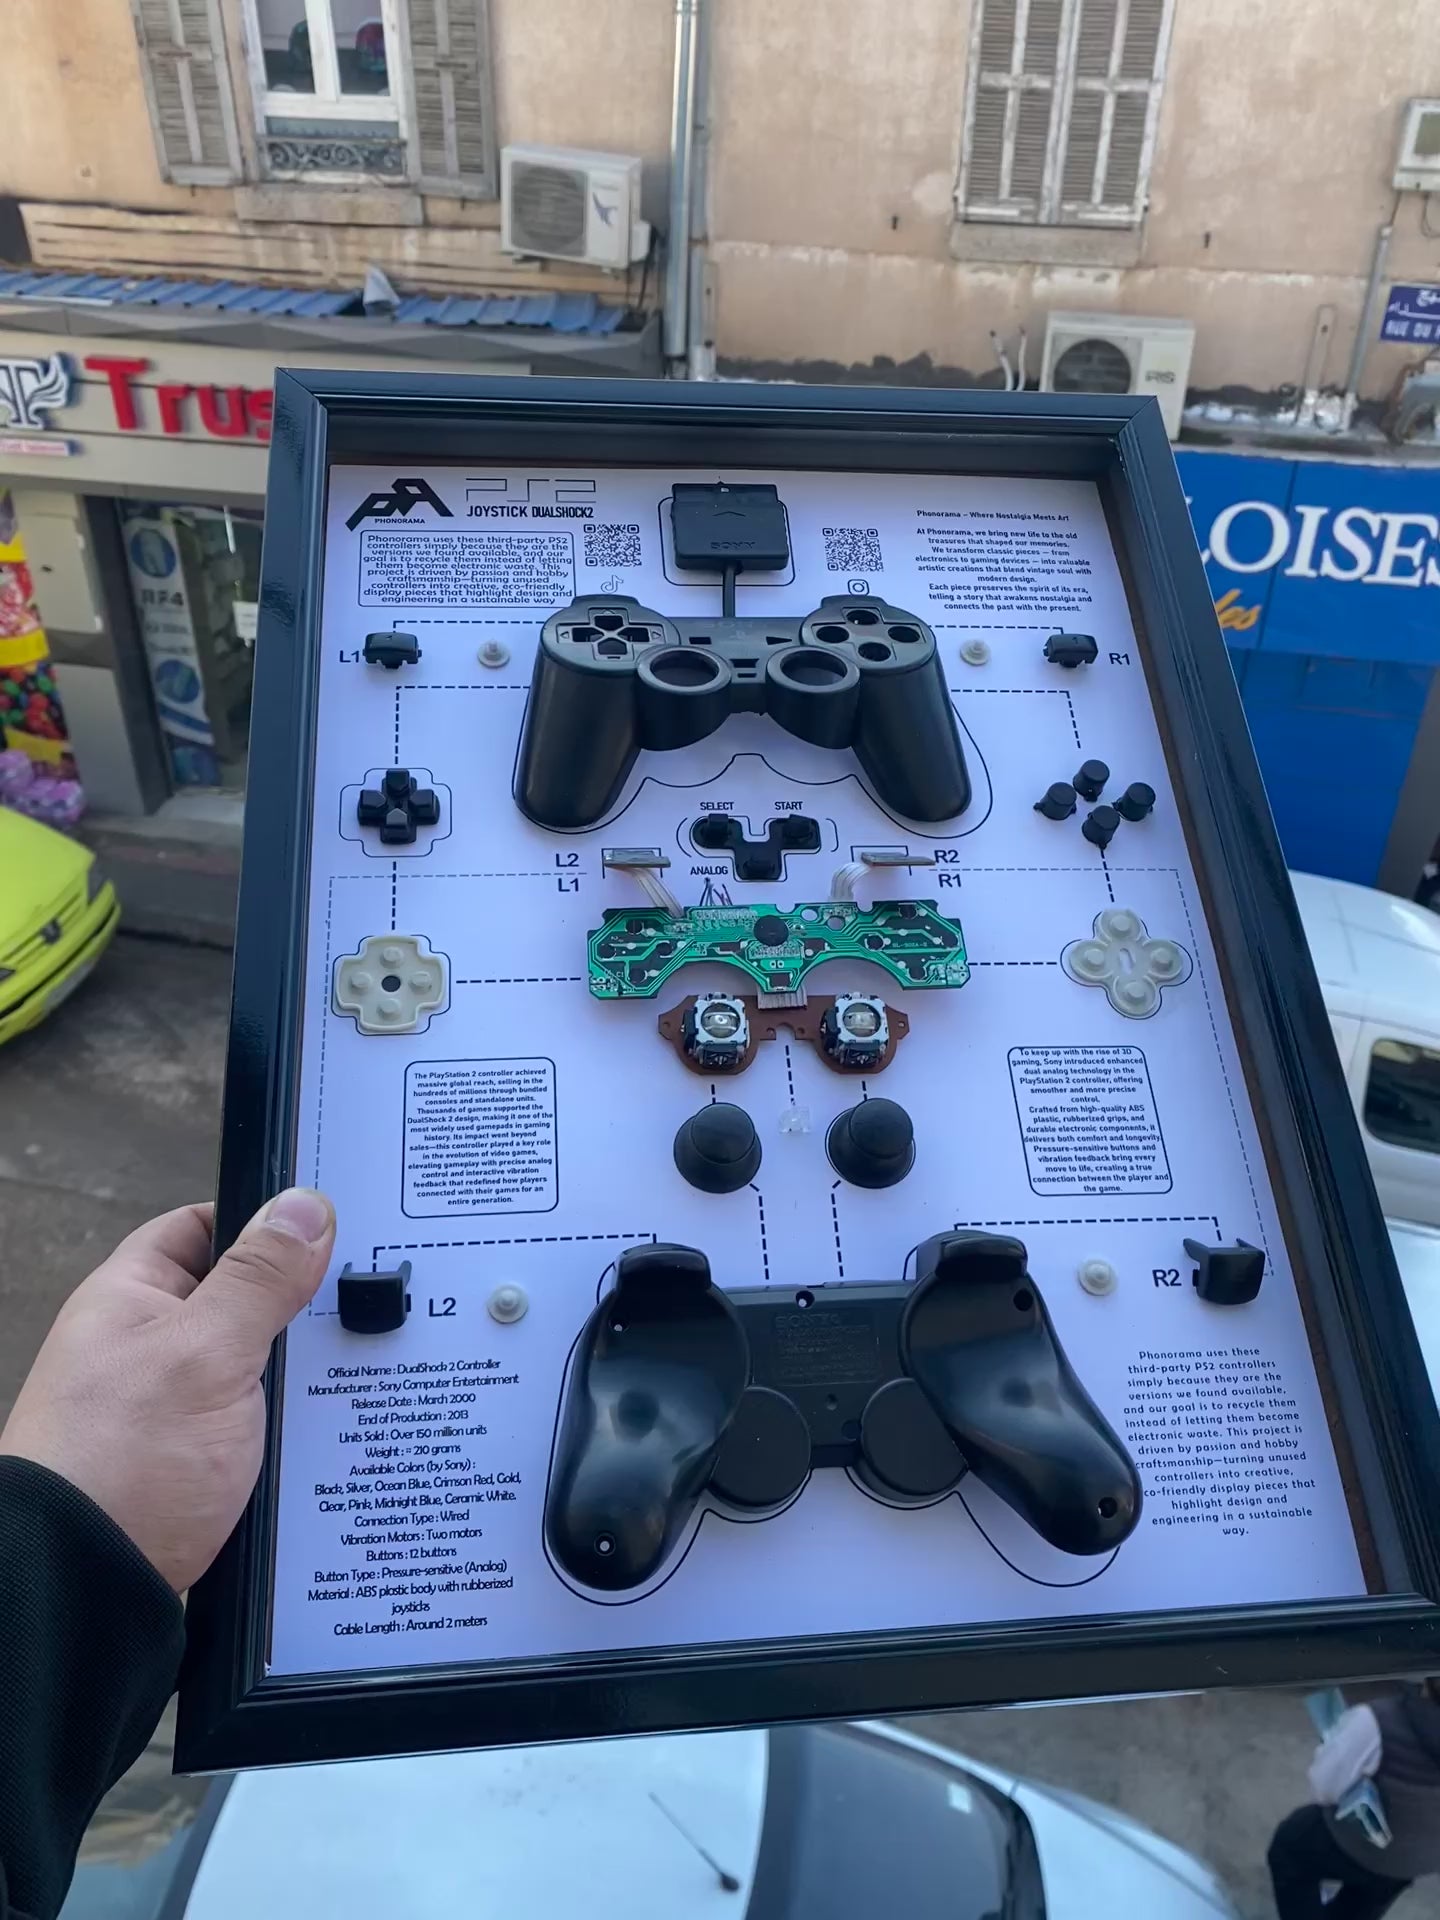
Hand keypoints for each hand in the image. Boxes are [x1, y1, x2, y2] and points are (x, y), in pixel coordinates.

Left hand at [0, 1188, 334, 1592]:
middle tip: (373, 1297)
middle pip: (245, 1299)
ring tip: (376, 1363)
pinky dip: (302, 1425)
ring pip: (263, 1367)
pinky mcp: (200, 1465)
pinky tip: (348, 1426)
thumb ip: (259, 1278)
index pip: (201, 1227)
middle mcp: (150, 1347)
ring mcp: (175, 1408)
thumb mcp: (204, 1352)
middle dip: (305, 1303)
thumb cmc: (120, 1460)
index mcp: (132, 1297)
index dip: (263, 1218)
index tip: (331, 1219)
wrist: (84, 1591)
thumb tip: (306, 1205)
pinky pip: (265, 1425)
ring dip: (309, 1371)